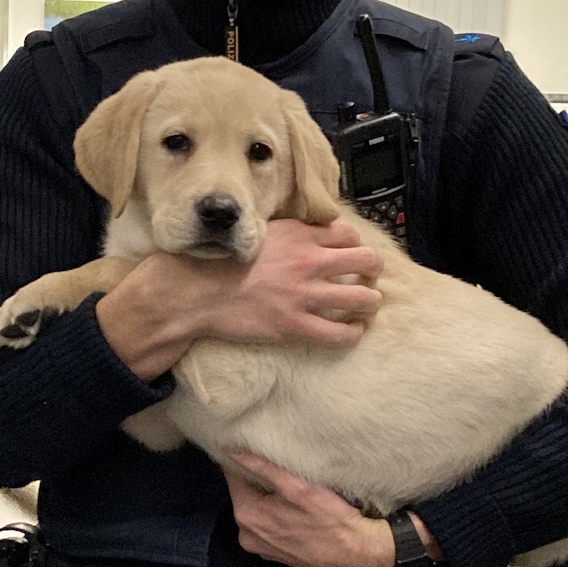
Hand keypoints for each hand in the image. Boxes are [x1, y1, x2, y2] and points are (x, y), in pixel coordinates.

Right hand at [97, 220, 383, 380]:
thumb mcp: (254, 232)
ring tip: (365, 306)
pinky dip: (354, 333)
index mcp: (297, 236)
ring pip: (364, 299)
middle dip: (371, 270)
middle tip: (366, 279)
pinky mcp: (296, 325)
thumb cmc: (219, 262)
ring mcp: (305, 295)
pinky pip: (343, 334)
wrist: (196, 292)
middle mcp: (308, 262)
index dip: (354, 245)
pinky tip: (352, 331)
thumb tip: (302, 232)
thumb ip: (285, 232)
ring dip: (370, 302)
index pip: (348, 234)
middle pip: (366, 261)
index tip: (349, 254)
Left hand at [222, 449, 440, 566]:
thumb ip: (262, 466)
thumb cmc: (332, 520)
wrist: (361, 556)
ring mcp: (261, 546)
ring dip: (269, 495)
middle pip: (244, 492)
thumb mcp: (297, 486)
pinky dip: (277, 512)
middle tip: (280, 462)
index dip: (243, 458)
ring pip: (258, 507)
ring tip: (291, 483)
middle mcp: (246, 534)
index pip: (233, 475)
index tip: (256, 445)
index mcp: (246, 515)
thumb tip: (231, 449)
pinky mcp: (276, 552)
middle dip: (258, 478)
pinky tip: (296, 507)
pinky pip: (269, 524)